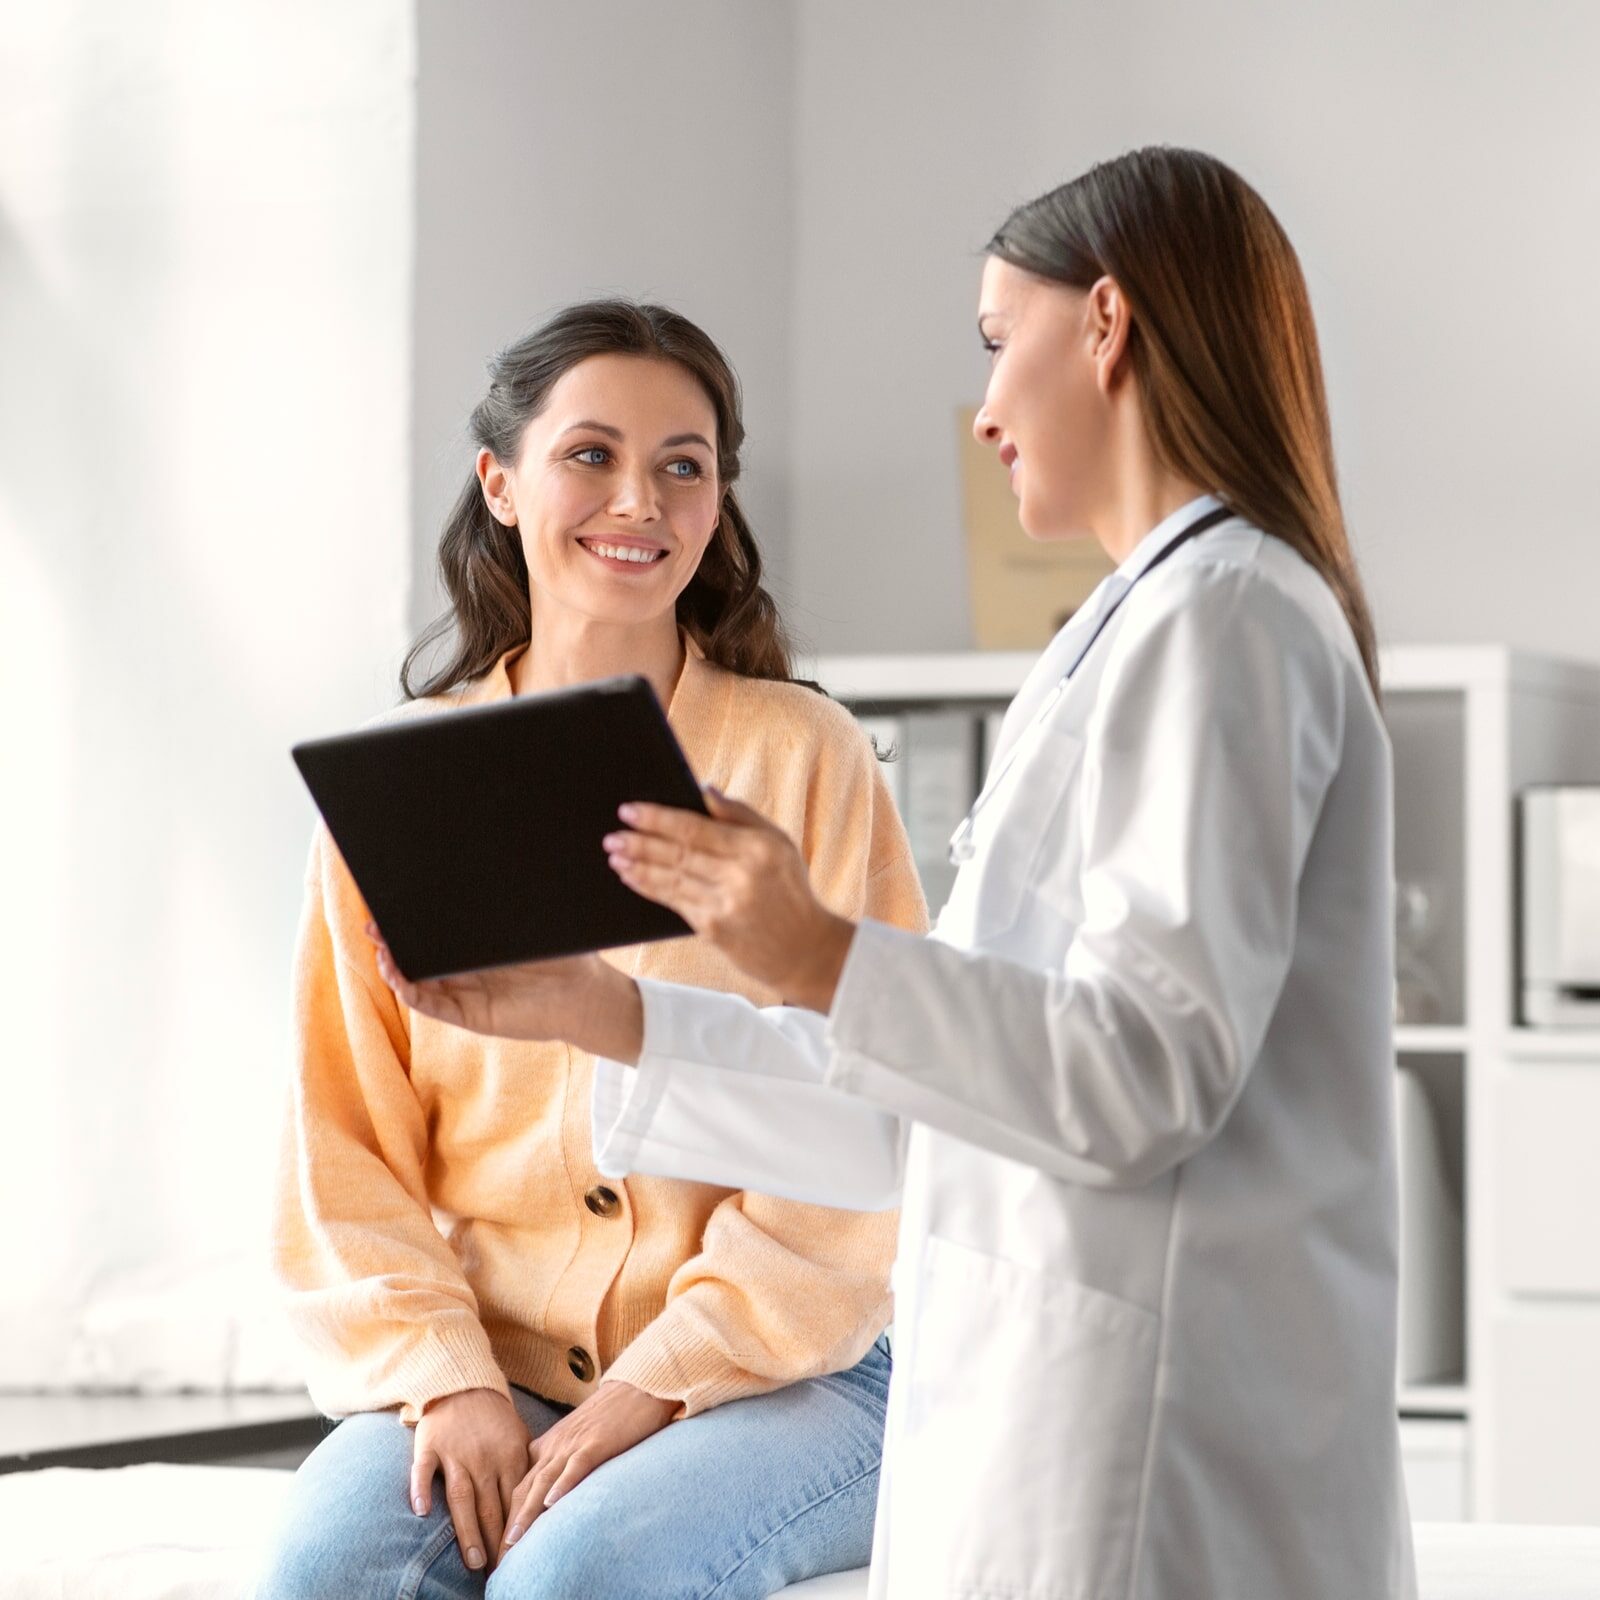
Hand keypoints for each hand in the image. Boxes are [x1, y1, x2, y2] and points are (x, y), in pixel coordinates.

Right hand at [367, 924, 643, 1059]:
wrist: (587, 993)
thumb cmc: (565, 955)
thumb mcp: (529, 923)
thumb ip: (506, 903)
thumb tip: (483, 863)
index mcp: (477, 950)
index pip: (436, 935)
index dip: (411, 922)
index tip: (390, 902)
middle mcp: (466, 973)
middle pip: (418, 957)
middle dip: (391, 940)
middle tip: (371, 922)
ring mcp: (465, 995)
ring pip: (416, 982)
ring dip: (393, 965)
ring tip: (380, 945)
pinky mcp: (470, 1016)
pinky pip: (430, 1006)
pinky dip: (408, 990)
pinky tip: (396, 973)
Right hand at [410, 1387, 530, 1573]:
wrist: (464, 1383)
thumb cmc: (494, 1418)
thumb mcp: (519, 1438)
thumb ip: (527, 1469)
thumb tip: (540, 1503)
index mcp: (509, 1456)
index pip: (515, 1502)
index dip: (516, 1532)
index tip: (519, 1559)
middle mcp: (484, 1458)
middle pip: (490, 1507)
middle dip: (495, 1542)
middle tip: (497, 1572)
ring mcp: (456, 1452)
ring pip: (461, 1496)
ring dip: (468, 1530)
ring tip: (473, 1561)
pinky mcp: (430, 1445)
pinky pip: (423, 1469)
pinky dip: (421, 1488)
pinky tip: (422, 1510)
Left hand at [499, 1380, 678, 1560]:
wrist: (636, 1388)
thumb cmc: (610, 1417)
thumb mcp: (577, 1440)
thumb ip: (561, 1463)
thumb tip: (550, 1497)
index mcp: (548, 1446)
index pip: (519, 1486)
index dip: (507, 1517)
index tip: (500, 1547)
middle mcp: (555, 1446)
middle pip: (524, 1488)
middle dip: (510, 1524)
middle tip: (499, 1557)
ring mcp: (574, 1443)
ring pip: (544, 1481)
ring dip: (527, 1512)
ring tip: (514, 1540)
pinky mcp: (597, 1442)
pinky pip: (576, 1465)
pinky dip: (563, 1485)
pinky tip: (552, 1503)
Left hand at [602, 787, 856, 1010]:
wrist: (804, 949)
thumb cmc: (790, 889)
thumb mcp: (779, 843)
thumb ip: (740, 814)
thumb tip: (703, 790)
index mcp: (756, 848)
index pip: (695, 828)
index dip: (658, 818)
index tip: (630, 810)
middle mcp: (739, 875)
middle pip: (677, 853)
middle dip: (639, 842)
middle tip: (612, 834)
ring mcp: (724, 904)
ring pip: (670, 878)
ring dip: (637, 865)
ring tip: (614, 854)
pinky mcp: (713, 930)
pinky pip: (673, 902)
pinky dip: (649, 888)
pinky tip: (631, 877)